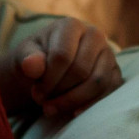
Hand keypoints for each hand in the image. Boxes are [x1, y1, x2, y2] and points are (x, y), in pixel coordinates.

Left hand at [8, 18, 122, 119]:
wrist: (47, 70)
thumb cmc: (35, 61)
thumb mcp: (23, 57)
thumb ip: (27, 59)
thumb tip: (32, 65)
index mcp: (71, 26)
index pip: (62, 56)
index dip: (48, 80)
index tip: (36, 93)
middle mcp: (95, 35)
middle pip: (81, 70)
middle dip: (59, 91)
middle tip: (43, 102)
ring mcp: (108, 54)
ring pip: (97, 82)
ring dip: (73, 101)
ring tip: (53, 108)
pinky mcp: (115, 73)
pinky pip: (109, 92)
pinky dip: (90, 105)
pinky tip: (73, 112)